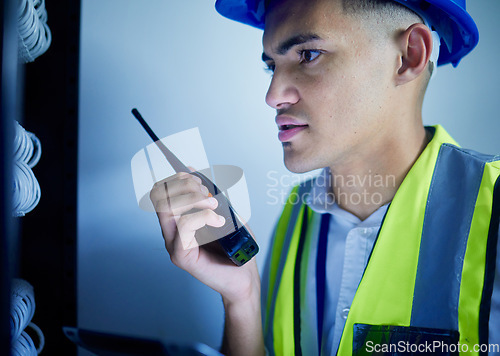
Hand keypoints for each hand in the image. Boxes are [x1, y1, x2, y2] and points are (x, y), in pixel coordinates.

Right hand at [149, 172, 259, 302]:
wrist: (243, 278)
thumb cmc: (235, 247)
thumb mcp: (224, 212)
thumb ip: (208, 193)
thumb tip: (191, 170)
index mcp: (177, 220)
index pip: (161, 191)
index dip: (178, 179)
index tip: (200, 181)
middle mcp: (171, 231)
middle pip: (160, 195)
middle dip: (186, 186)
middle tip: (209, 195)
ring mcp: (173, 244)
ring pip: (167, 207)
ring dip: (194, 199)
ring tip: (215, 207)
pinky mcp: (181, 256)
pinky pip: (184, 226)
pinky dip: (203, 216)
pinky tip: (219, 222)